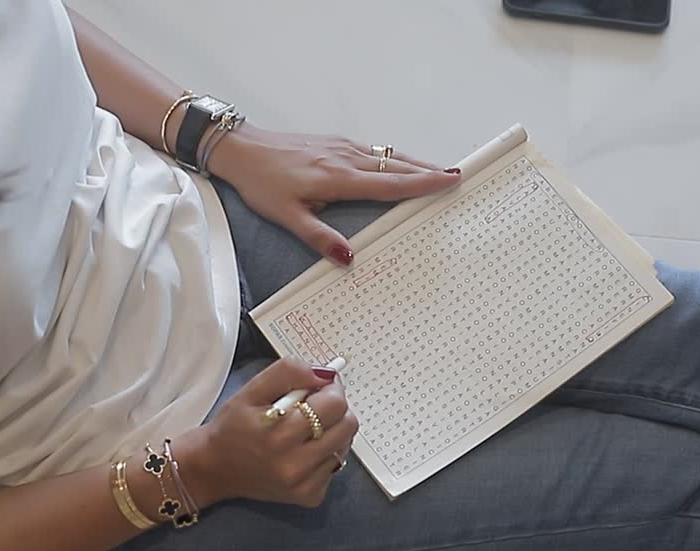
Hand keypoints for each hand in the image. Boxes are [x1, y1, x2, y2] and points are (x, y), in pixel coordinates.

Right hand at [174, 358, 358, 507]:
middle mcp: (295, 464)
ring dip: (333, 430)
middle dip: (336, 409)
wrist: (214, 468)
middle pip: (348, 425)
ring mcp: (304, 484)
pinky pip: (336, 466)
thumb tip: (324, 374)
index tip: (320, 386)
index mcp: (280, 434)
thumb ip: (288, 372)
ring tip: (307, 429)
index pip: (335, 404)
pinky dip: (326, 453)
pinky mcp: (310, 496)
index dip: (332, 389)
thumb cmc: (232, 427)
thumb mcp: (252, 390)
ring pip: (345, 445)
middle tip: (315, 406)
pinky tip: (304, 450)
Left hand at [208, 124, 461, 264]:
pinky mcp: (336, 143)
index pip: (390, 183)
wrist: (240, 148)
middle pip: (397, 166)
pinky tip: (401, 165)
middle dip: (429, 172)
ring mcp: (342, 147)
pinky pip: (375, 151)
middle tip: (458, 178)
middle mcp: (346, 158)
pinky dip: (395, 159)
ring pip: (389, 155)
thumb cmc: (262, 183)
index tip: (450, 181)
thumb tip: (350, 258)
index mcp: (338, 178)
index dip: (422, 183)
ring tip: (440, 172)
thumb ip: (319, 238)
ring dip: (415, 164)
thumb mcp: (286, 216)